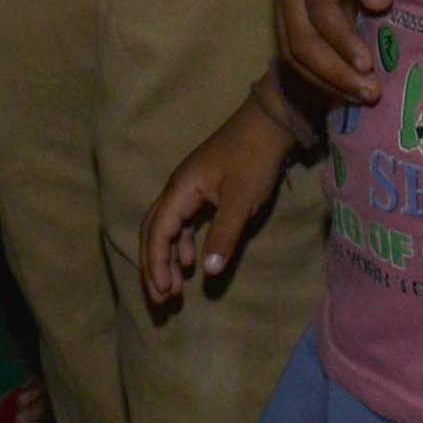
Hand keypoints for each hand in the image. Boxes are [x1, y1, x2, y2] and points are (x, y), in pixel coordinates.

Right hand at [140, 97, 301, 308]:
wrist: (270, 123)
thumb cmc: (254, 159)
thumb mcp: (241, 199)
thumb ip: (224, 234)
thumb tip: (208, 272)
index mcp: (180, 190)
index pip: (157, 233)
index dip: (156, 264)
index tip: (164, 293)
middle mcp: (176, 189)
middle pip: (153, 232)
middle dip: (153, 266)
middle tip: (160, 300)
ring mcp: (188, 188)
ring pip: (166, 228)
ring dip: (166, 258)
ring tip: (174, 289)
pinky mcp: (202, 190)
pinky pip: (182, 222)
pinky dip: (182, 245)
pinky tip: (191, 262)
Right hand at [274, 0, 389, 105]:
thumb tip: (378, 5)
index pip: (321, 19)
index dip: (344, 49)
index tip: (370, 71)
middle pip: (298, 42)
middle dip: (332, 75)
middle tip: (369, 95)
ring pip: (290, 44)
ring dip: (320, 74)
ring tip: (354, 93)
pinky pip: (290, 34)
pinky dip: (311, 60)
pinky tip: (337, 71)